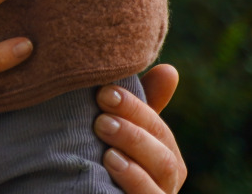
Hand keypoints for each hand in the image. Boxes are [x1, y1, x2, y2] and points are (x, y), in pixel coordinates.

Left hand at [96, 65, 186, 193]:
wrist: (81, 191)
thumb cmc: (103, 160)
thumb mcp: (118, 132)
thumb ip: (139, 107)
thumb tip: (170, 70)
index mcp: (164, 158)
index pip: (159, 130)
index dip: (135, 109)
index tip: (104, 92)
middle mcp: (167, 183)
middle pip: (163, 155)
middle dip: (133, 132)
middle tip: (101, 118)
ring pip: (162, 175)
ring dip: (134, 154)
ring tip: (106, 142)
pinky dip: (134, 180)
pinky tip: (111, 165)